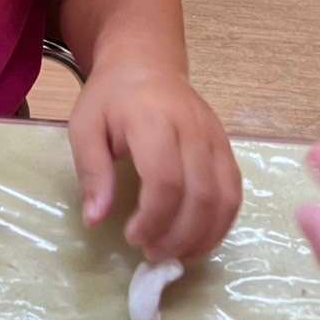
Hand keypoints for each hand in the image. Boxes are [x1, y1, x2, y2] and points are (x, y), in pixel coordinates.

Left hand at [68, 69, 240, 261]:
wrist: (146, 64)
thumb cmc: (111, 98)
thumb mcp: (85, 126)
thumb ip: (91, 171)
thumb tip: (96, 218)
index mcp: (154, 120)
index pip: (165, 180)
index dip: (153, 218)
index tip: (132, 237)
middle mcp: (193, 130)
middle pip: (201, 195)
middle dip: (179, 236)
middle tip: (152, 254)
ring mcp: (215, 138)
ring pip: (225, 197)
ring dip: (204, 236)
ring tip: (175, 255)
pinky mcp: (226, 147)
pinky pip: (234, 191)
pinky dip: (220, 223)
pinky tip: (196, 239)